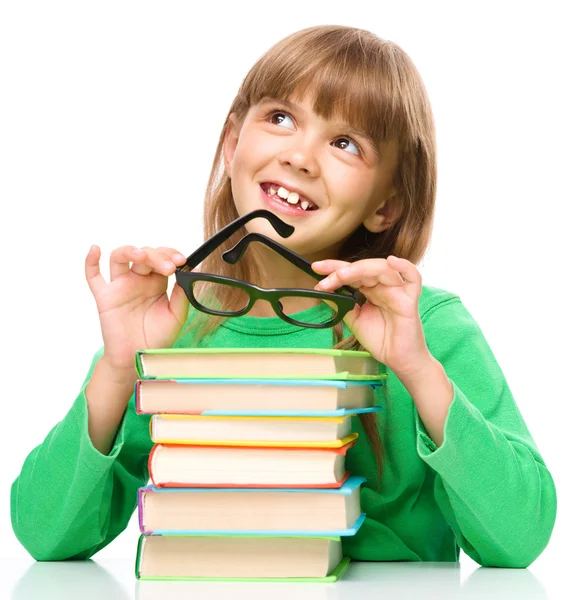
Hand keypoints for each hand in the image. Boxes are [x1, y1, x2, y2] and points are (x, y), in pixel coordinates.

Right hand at [85, 245, 191, 372]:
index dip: (170, 255)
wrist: (138, 357)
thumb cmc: (157, 337)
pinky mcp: (105, 297)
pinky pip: (93, 277)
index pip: (162, 258)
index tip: (181, 260)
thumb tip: (188, 273)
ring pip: (119, 257)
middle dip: (157, 257)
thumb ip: (181, 296)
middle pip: (144, 256)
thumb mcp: (176, 316)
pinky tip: (95, 250)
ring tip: (141, 255)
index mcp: (156, 282)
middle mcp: (138, 280)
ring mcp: (120, 286)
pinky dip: (90, 262)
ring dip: (129, 251)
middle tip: (169, 267)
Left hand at [312, 255, 431, 378]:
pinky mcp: (409, 301)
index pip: (352, 273)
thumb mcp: (354, 320)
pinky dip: (404, 266)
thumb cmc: (381, 339)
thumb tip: (322, 290)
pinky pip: (414, 278)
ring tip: (341, 276)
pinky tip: (391, 261)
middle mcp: (384, 287)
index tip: (316, 268)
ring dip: (359, 269)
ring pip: (382, 268)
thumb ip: (342, 305)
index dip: (334, 268)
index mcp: (371, 290)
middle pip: (364, 268)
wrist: (398, 360)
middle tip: (323, 277)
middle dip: (341, 270)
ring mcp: (398, 291)